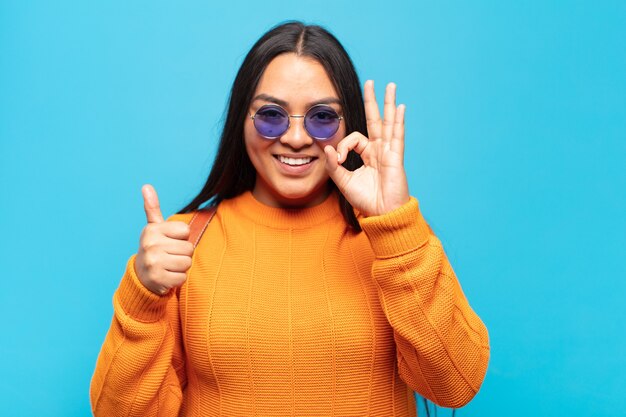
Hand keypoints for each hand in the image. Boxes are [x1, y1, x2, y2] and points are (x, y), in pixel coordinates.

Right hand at [134, 184, 193, 294]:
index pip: (186, 230)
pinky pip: (182, 278)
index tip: (169, 242)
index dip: (181, 238)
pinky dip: (177, 279)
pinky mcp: (158, 279)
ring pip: (187, 263)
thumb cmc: (154, 249)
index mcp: (152, 230)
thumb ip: (152, 208)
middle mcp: (150, 244)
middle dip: (183, 254)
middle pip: (189, 248)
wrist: (141, 277)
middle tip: (169, 256)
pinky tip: (166, 276)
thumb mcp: (153, 228)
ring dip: (181, 267)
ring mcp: (153, 262)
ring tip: (168, 265)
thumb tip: (146, 186)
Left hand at [324, 81, 409, 216]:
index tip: (339, 159)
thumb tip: (327, 148)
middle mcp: (379, 150)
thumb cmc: (366, 200)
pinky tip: (400, 107)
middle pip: (375, 120)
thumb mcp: (344, 181)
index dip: (344, 146)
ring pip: (388, 123)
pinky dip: (398, 121)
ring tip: (390, 85)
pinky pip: (397, 136)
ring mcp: (389, 152)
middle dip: (372, 101)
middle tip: (370, 82)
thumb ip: (334, 165)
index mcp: (368, 155)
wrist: (382, 214)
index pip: (355, 139)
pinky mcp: (395, 158)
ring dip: (388, 103)